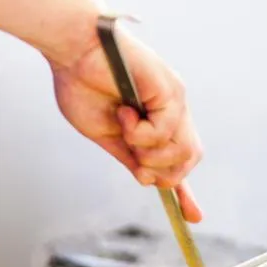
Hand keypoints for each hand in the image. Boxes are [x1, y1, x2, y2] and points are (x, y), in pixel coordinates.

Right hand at [51, 23, 203, 221]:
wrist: (72, 49)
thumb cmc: (80, 83)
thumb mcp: (105, 134)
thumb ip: (129, 155)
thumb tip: (148, 181)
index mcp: (156, 118)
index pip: (181, 157)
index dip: (186, 190)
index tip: (194, 217)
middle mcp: (172, 108)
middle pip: (188, 159)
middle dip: (161, 171)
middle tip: (133, 155)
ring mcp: (174, 99)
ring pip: (182, 152)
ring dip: (148, 152)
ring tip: (124, 128)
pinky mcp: (170, 90)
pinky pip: (164, 133)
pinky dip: (140, 133)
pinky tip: (124, 113)